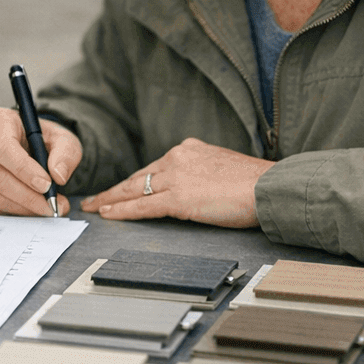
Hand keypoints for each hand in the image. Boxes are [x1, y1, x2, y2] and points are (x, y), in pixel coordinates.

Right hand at [0, 107, 80, 215]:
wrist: (23, 144)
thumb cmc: (40, 139)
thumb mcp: (61, 138)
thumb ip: (65, 153)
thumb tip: (58, 175)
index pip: (4, 148)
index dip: (25, 170)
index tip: (47, 186)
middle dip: (28, 196)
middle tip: (53, 205)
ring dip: (23, 207)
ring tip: (47, 208)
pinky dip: (14, 210)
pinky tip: (31, 207)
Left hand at [80, 138, 273, 227]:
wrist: (268, 187)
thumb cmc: (254, 183)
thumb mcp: (222, 168)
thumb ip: (202, 174)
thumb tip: (193, 188)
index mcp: (189, 149)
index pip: (155, 168)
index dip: (135, 180)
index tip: (121, 187)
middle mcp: (177, 158)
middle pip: (138, 177)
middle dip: (115, 189)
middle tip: (95, 198)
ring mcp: (176, 177)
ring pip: (134, 190)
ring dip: (112, 200)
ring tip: (95, 207)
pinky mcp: (178, 198)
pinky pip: (142, 206)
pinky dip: (122, 211)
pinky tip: (109, 214)